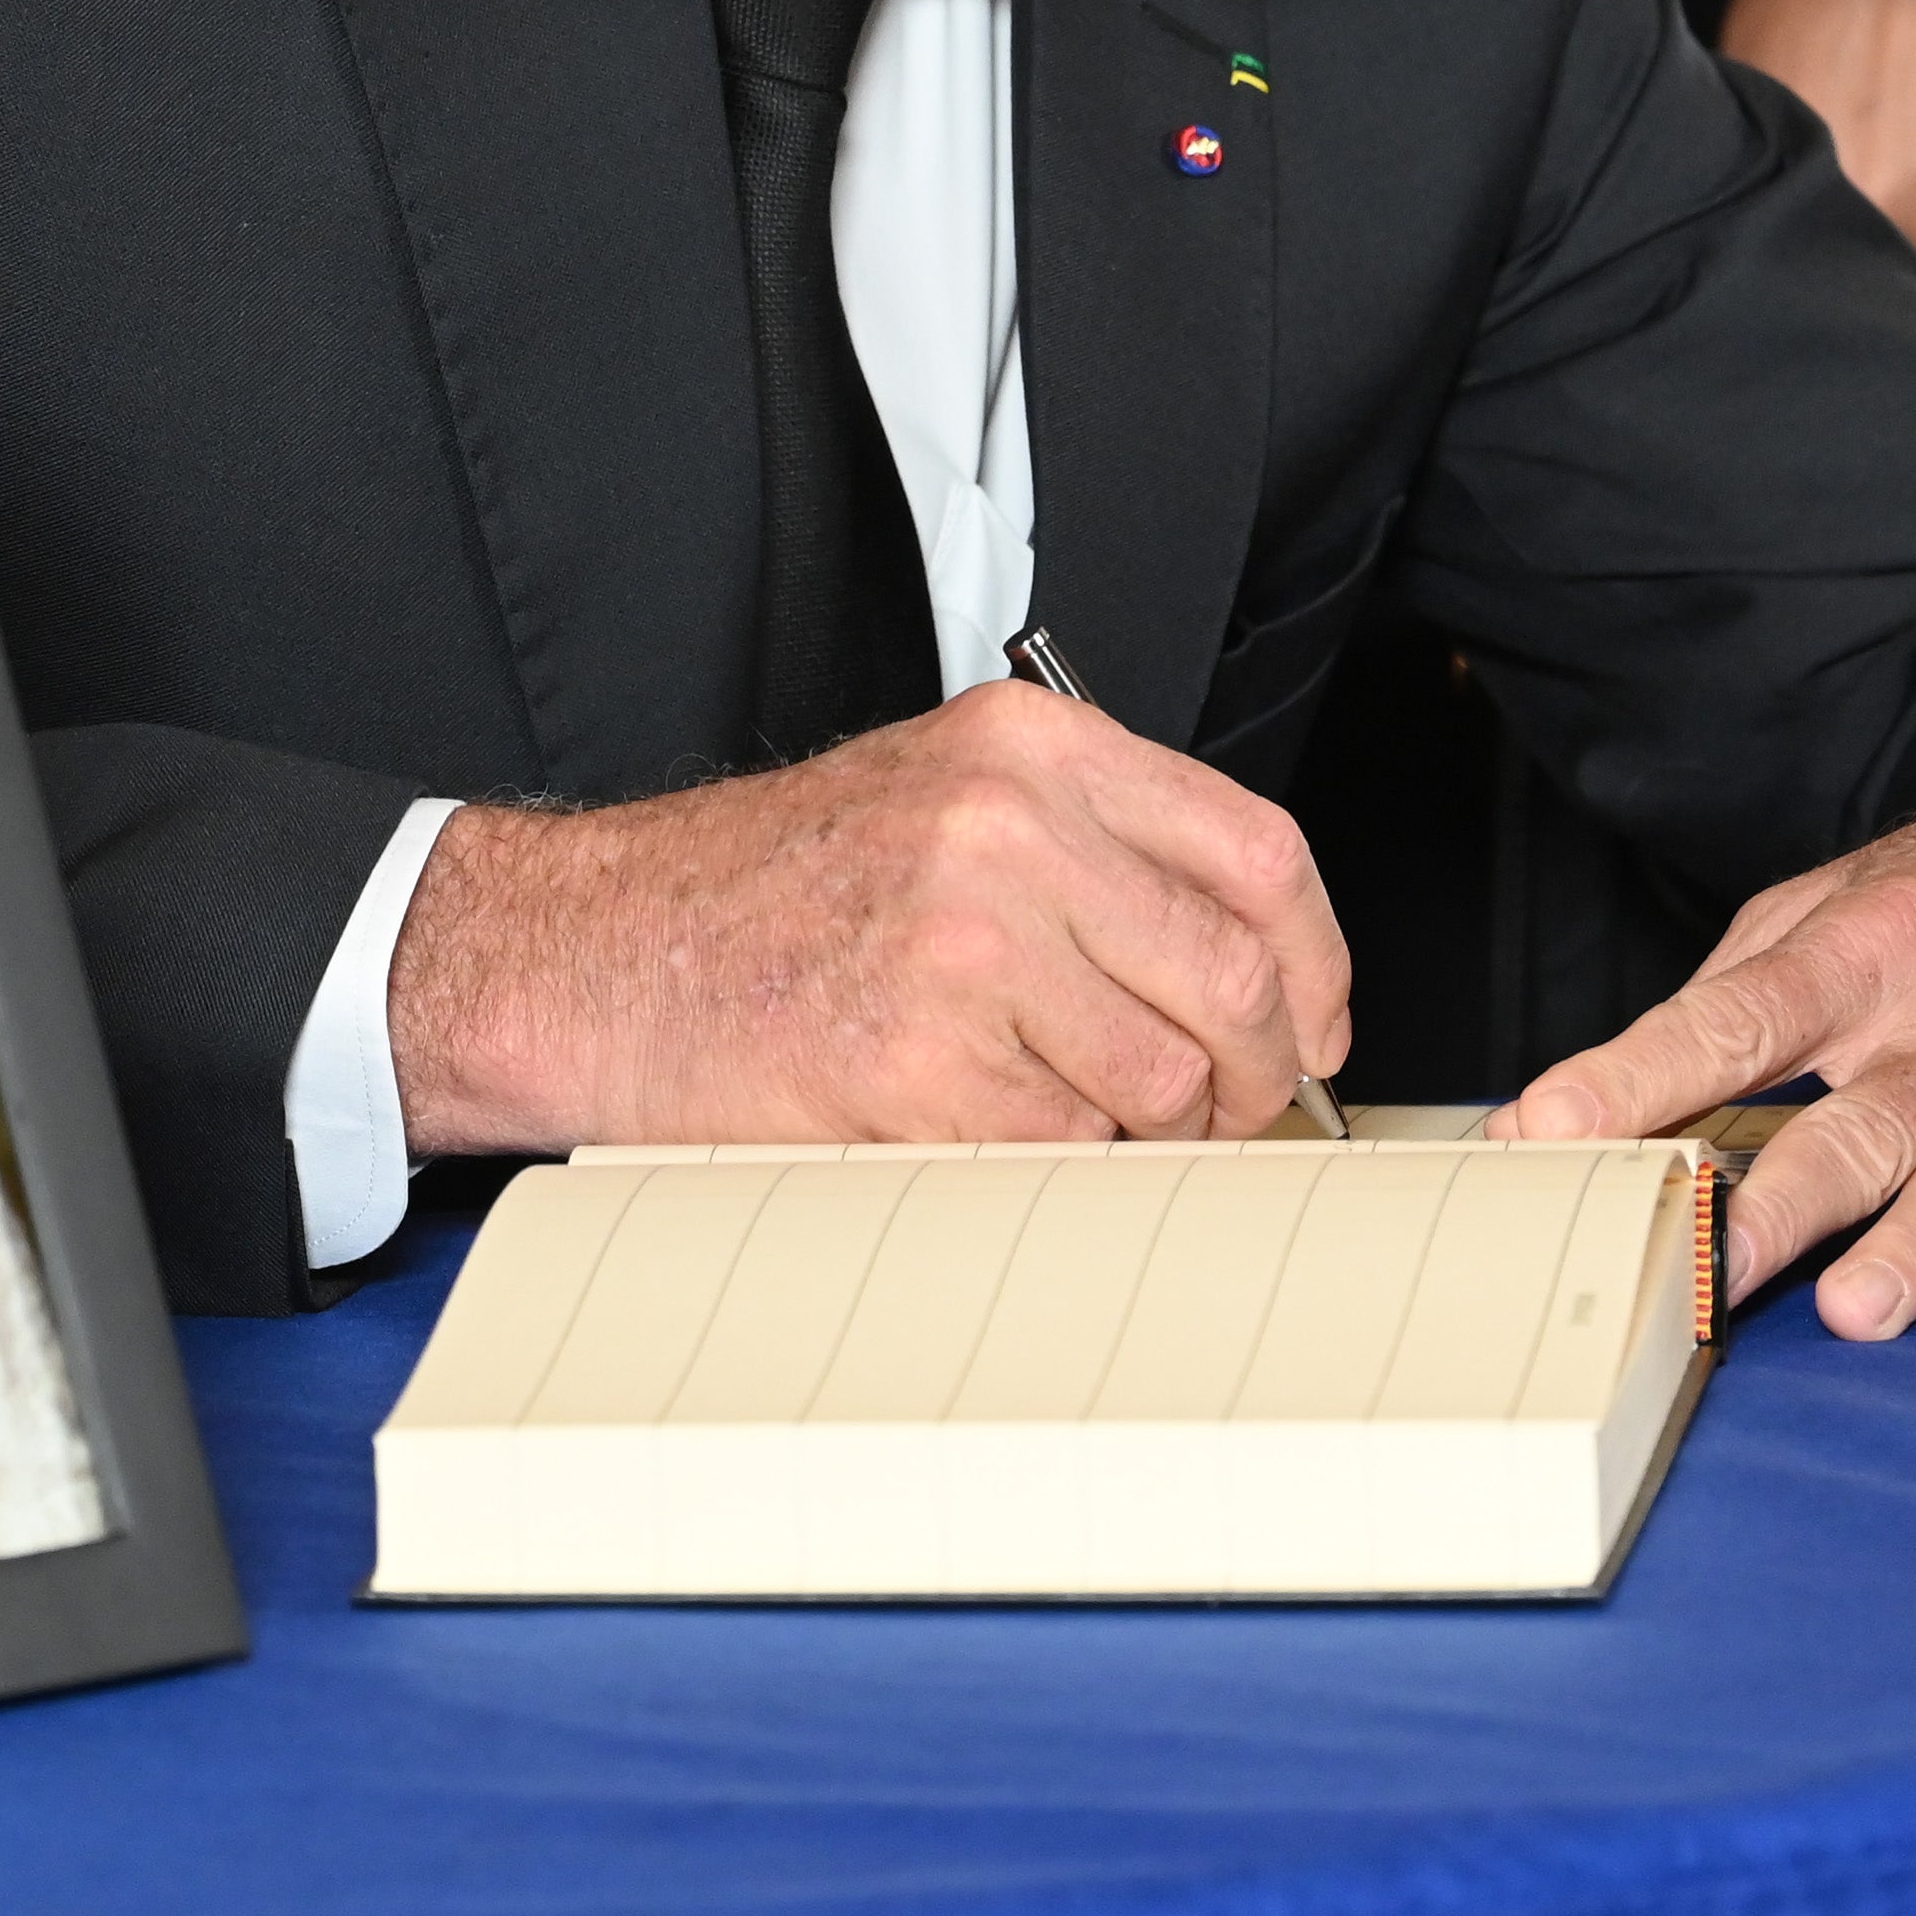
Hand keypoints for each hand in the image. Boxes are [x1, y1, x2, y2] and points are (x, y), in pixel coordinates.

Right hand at [387, 681, 1349, 1156]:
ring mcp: (966, 942)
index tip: (1315, 1027)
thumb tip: (1256, 967)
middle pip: (1235, 980)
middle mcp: (1007, 825)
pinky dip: (1053, 1167)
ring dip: (1143, 1133)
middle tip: (1222, 1111)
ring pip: (1166, 1083)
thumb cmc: (764, 894)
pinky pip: (1069, 1151)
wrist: (598, 951)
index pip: (1259, 852)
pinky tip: (985, 1128)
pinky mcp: (921, 1060)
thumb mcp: (941, 800)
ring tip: (1065, 1112)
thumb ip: (1095, 849)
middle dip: (1252, 1078)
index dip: (1317, 964)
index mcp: (1028, 747)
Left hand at [1488, 750, 1915, 1338]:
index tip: (1548, 1127)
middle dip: (1772, 1205)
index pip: (1732, 1020)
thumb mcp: (1852, 894)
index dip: (1635, 1076)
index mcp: (1865, 955)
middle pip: (1852, 1128)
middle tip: (1704, 1269)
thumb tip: (1630, 1082)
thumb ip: (1746, 983)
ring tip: (1857, 1305)